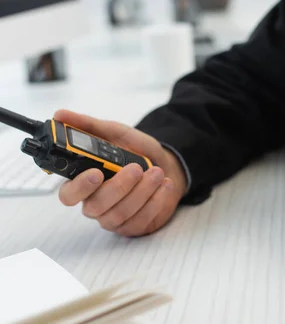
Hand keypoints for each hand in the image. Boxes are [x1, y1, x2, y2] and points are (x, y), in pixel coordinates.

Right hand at [55, 110, 187, 236]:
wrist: (167, 163)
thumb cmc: (136, 151)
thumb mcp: (115, 133)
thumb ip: (88, 126)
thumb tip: (60, 115)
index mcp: (84, 181)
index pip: (68, 194)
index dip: (79, 187)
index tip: (97, 173)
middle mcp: (96, 202)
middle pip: (96, 206)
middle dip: (119, 187)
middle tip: (136, 168)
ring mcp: (114, 217)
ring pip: (119, 214)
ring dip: (141, 192)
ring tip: (157, 172)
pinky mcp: (134, 226)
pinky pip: (140, 221)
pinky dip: (156, 202)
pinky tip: (165, 185)